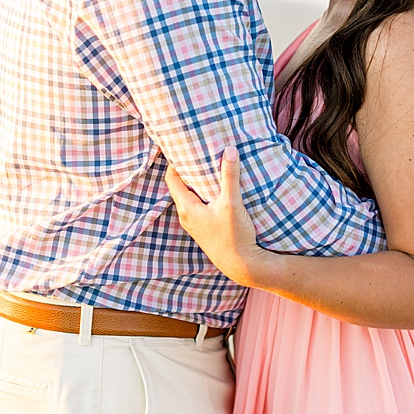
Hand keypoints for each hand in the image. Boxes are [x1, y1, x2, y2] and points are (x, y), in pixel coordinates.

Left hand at [165, 146, 263, 287]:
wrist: (242, 265)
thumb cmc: (234, 236)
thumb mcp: (232, 203)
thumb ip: (230, 177)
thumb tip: (229, 150)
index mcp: (186, 208)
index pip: (172, 179)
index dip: (175, 162)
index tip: (181, 147)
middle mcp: (186, 216)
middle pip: (180, 187)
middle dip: (187, 170)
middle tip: (196, 153)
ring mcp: (194, 224)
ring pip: (190, 197)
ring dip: (197, 184)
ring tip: (206, 167)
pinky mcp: (204, 229)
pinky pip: (198, 206)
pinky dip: (203, 195)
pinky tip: (216, 190)